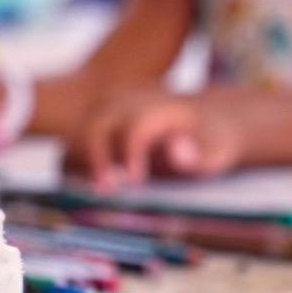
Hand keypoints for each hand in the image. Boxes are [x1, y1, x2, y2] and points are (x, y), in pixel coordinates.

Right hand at [73, 89, 245, 187]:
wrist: (211, 119)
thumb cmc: (215, 141)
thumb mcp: (217, 151)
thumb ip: (199, 155)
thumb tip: (177, 152)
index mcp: (163, 107)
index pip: (137, 125)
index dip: (130, 152)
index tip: (134, 181)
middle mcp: (135, 101)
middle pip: (99, 119)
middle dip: (95, 155)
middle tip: (105, 191)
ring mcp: (118, 107)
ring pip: (82, 125)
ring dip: (78, 158)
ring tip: (90, 190)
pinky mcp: (107, 119)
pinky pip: (78, 136)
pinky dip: (73, 159)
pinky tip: (85, 184)